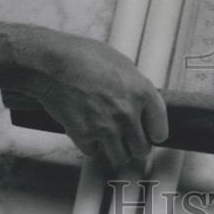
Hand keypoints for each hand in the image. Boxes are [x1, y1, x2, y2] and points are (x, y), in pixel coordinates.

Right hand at [23, 30, 167, 166]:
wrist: (52, 63)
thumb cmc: (85, 57)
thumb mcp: (123, 64)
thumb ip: (136, 88)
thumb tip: (142, 104)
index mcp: (142, 93)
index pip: (160, 131)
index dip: (154, 132)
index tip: (149, 133)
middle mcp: (127, 114)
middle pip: (141, 150)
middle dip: (135, 145)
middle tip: (128, 138)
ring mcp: (106, 128)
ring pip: (120, 157)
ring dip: (115, 149)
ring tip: (108, 136)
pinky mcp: (83, 136)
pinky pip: (93, 151)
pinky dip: (90, 144)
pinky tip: (87, 128)